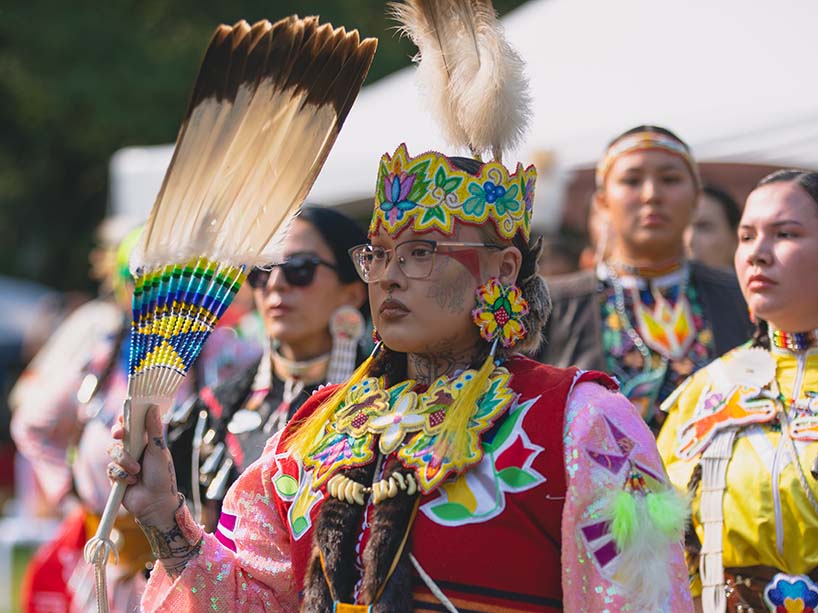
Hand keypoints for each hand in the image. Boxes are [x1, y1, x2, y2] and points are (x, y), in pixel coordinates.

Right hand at [108, 405, 179, 527]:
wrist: (156, 502)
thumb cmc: (162, 476)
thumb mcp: (159, 450)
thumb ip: (153, 430)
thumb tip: (152, 407)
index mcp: (145, 441)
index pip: (132, 425)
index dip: (126, 418)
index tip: (123, 415)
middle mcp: (133, 450)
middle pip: (117, 435)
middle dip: (117, 434)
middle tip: (119, 435)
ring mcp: (124, 463)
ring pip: (113, 452)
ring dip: (124, 461)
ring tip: (137, 471)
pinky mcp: (116, 476)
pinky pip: (111, 469)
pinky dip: (122, 475)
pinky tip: (132, 481)